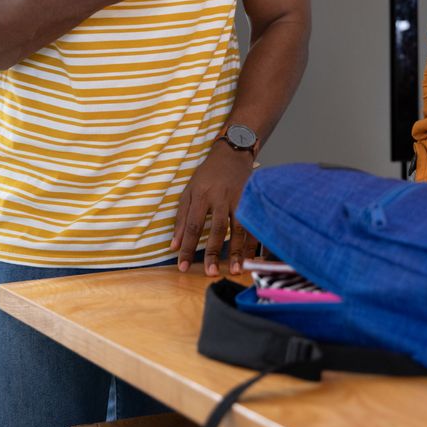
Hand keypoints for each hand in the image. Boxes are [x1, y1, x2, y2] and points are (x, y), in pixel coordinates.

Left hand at [171, 141, 257, 275]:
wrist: (232, 154)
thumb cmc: (207, 175)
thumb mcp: (188, 191)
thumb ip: (181, 218)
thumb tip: (172, 245)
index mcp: (202, 194)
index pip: (192, 225)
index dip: (186, 247)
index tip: (181, 266)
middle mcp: (221, 197)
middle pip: (217, 229)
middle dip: (213, 252)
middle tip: (210, 273)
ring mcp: (239, 198)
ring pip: (239, 228)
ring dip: (237, 251)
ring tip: (235, 270)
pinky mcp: (252, 200)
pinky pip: (253, 224)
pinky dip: (252, 242)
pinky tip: (250, 258)